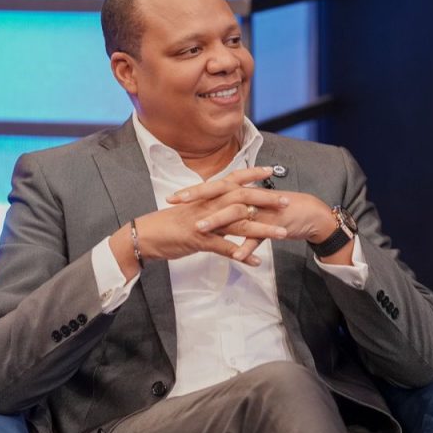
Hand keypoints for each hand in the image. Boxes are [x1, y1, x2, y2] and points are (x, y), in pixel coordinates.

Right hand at [109, 167, 290, 276]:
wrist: (145, 235)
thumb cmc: (167, 223)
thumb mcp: (191, 210)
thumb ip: (208, 205)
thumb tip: (222, 203)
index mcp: (207, 195)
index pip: (233, 179)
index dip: (252, 173)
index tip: (270, 170)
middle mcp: (209, 205)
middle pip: (243, 198)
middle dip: (266, 199)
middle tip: (287, 202)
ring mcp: (205, 222)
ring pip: (240, 223)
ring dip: (263, 229)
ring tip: (282, 234)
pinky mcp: (200, 240)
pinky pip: (225, 248)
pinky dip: (242, 255)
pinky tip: (257, 261)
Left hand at [167, 176, 339, 262]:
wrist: (310, 215)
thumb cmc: (278, 211)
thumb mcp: (253, 207)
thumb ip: (234, 207)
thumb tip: (212, 210)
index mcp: (243, 191)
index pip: (214, 187)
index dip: (194, 191)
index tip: (172, 197)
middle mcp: (250, 197)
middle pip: (221, 193)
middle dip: (198, 197)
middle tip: (177, 203)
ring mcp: (261, 211)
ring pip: (237, 214)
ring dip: (217, 221)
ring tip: (199, 229)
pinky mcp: (274, 225)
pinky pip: (259, 237)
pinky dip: (247, 246)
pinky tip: (235, 256)